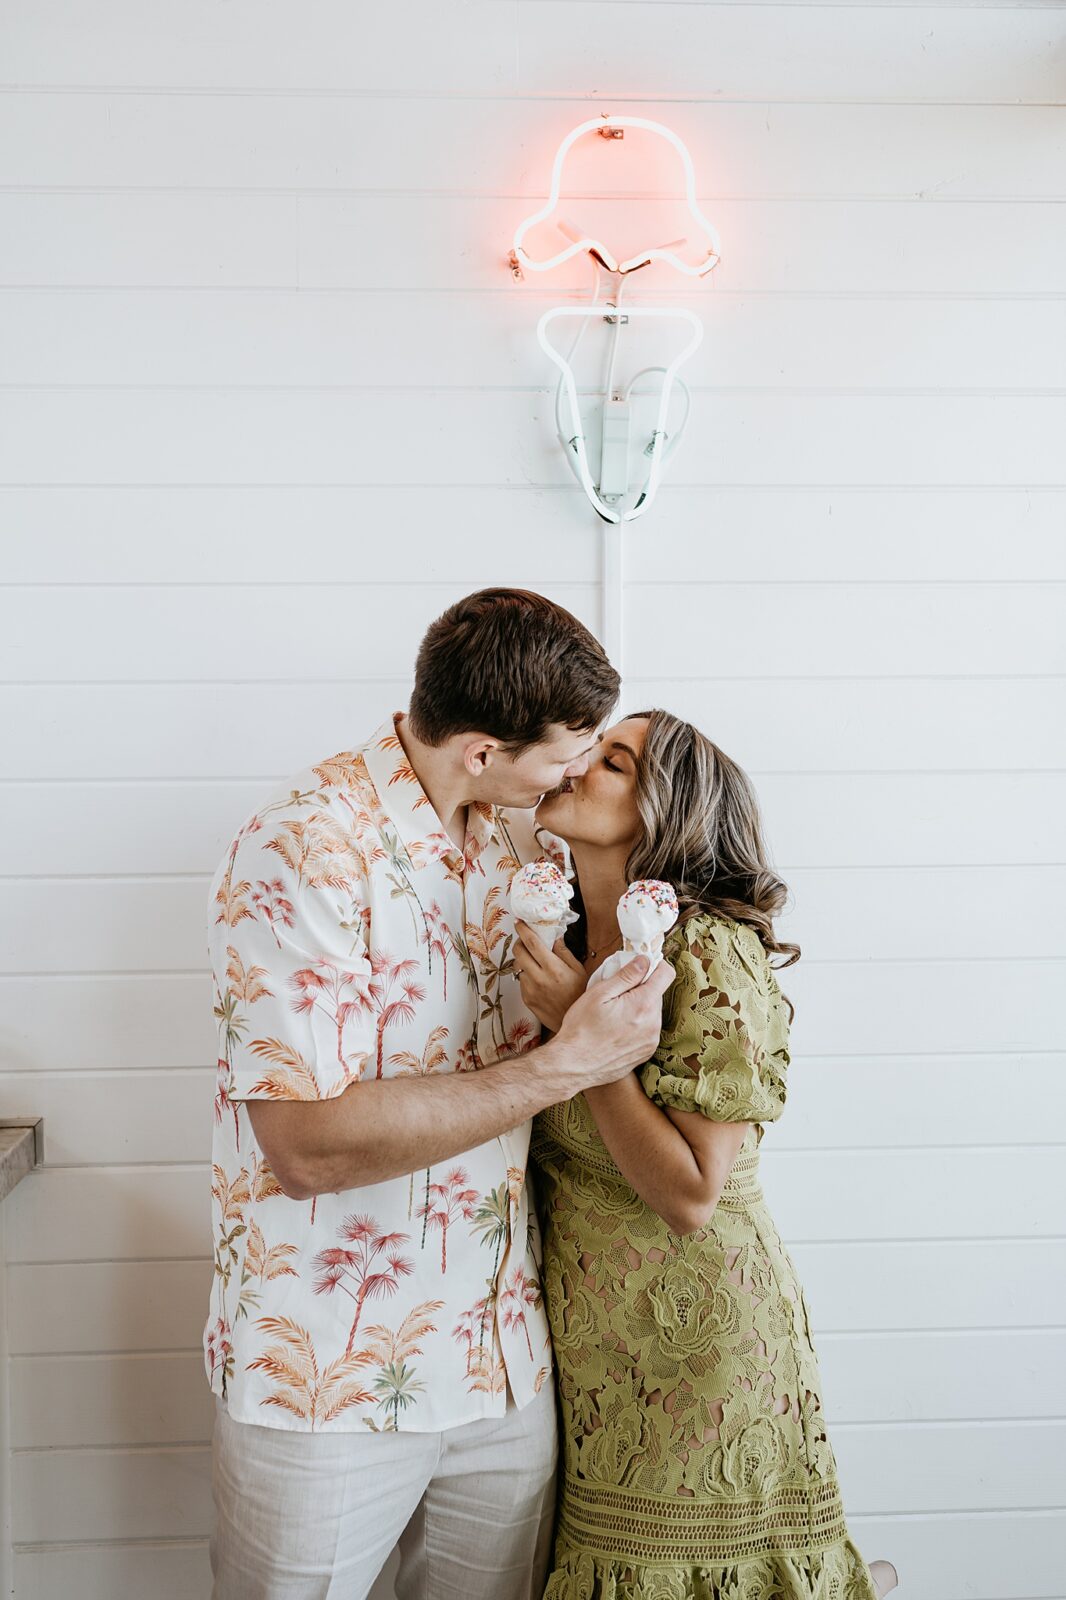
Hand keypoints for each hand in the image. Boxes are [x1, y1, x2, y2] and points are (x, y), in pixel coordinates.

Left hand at [513, 920, 587, 1032]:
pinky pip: (521, 981)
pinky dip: (526, 975)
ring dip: (524, 960)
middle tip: (525, 940)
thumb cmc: (580, 995)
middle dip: (519, 942)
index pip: (532, 943)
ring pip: (518, 966)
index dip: (523, 930)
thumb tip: (554, 936)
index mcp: (554, 968)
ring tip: (535, 962)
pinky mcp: (526, 999)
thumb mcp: (579, 970)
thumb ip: (564, 952)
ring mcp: (530, 990)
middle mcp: (539, 978)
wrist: (573, 1022)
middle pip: (519, 952)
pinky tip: (538, 978)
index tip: (519, 922)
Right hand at [552, 953, 674, 1090]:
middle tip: (616, 993)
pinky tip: (616, 1028)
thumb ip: (626, 975)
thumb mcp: (599, 993)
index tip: (640, 966)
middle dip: (641, 988)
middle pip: (657, 994)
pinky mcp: (645, 1053)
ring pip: (652, 1012)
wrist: (573, 1065)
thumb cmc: (581, 1029)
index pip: (666, 974)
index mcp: (643, 1005)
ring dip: (639, 1007)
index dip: (654, 965)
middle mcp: (653, 1024)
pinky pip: (648, 1030)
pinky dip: (637, 1025)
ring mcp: (651, 1041)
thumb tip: (645, 960)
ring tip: (614, 1014)